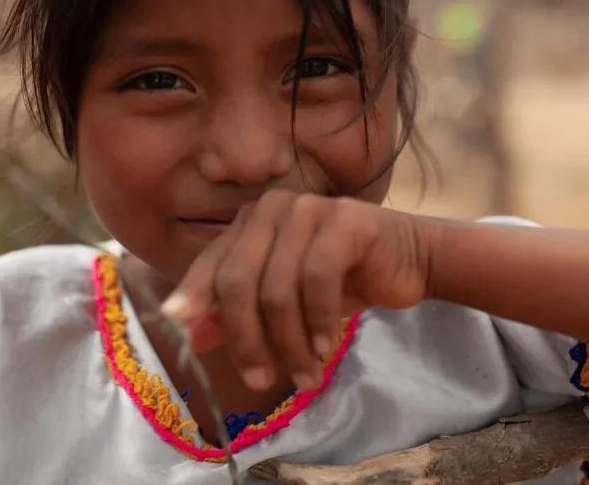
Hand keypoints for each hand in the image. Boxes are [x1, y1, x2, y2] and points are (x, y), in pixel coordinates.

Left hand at [161, 191, 434, 391]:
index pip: (211, 266)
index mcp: (250, 221)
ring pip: (277, 289)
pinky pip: (316, 279)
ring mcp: (308, 209)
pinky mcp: (344, 221)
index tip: (181, 338)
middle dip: (246, 339)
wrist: (408, 257)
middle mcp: (272, 208)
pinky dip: (317, 321)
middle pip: (237, 281)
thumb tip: (191, 339)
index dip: (193, 301)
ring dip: (288, 343)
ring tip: (305, 375)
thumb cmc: (341, 277)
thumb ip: (237, 313)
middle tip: (260, 381)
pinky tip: (325, 347)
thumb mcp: (284, 301)